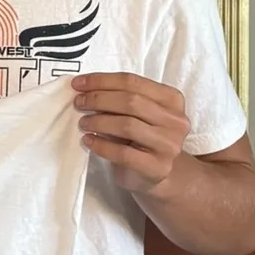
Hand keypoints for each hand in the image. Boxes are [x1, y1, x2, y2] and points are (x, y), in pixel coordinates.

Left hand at [72, 72, 190, 195]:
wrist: (158, 174)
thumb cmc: (142, 138)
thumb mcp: (137, 114)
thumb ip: (120, 99)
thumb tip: (85, 89)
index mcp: (172, 99)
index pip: (133, 81)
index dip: (102, 80)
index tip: (79, 83)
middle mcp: (175, 120)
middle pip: (131, 101)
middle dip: (98, 99)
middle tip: (79, 103)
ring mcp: (169, 145)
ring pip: (127, 125)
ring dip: (99, 121)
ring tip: (83, 123)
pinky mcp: (157, 167)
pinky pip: (123, 153)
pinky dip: (101, 145)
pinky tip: (88, 140)